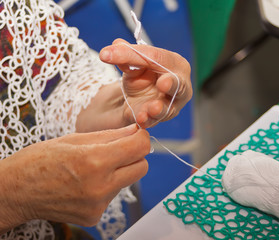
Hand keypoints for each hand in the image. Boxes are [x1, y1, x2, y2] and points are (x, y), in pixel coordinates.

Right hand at [0, 124, 149, 232]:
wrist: (15, 192)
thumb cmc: (39, 160)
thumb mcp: (74, 139)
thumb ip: (110, 135)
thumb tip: (135, 131)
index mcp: (94, 161)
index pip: (140, 147)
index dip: (141, 137)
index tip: (135, 135)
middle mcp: (100, 186)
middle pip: (142, 167)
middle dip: (134, 155)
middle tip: (117, 150)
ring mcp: (98, 205)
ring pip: (127, 181)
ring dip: (118, 171)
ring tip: (93, 168)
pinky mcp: (94, 217)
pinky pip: (113, 196)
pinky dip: (106, 187)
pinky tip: (85, 184)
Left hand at [99, 38, 192, 127]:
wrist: (137, 97)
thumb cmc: (144, 76)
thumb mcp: (133, 64)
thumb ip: (126, 56)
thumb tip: (116, 45)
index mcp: (175, 63)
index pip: (157, 57)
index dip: (133, 54)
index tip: (107, 54)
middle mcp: (180, 85)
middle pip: (178, 84)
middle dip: (172, 84)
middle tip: (163, 83)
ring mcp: (172, 104)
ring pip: (169, 107)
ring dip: (160, 108)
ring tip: (152, 107)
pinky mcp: (160, 118)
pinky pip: (155, 120)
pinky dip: (147, 119)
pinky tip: (141, 118)